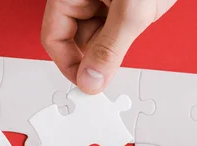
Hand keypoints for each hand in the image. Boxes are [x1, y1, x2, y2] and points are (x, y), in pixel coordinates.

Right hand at [41, 0, 175, 93]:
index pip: (54, 38)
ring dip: (117, 38)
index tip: (87, 83)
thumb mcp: (131, 11)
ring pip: (97, 32)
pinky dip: (128, 27)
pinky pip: (114, 22)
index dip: (69, 65)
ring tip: (137, 18)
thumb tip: (91, 80)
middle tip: (117, 55)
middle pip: (75, 38)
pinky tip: (142, 13)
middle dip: (98, 49)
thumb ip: (110, 49)